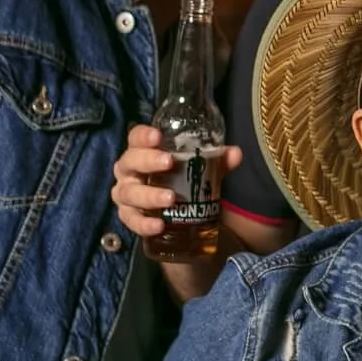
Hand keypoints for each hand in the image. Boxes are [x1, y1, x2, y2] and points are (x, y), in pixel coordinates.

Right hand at [111, 124, 242, 238]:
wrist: (176, 212)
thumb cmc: (183, 180)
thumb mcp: (202, 169)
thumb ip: (218, 162)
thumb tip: (235, 153)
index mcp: (143, 152)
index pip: (135, 137)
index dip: (143, 135)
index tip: (158, 136)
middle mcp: (130, 171)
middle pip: (130, 162)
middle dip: (148, 161)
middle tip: (169, 162)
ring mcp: (126, 194)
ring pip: (128, 193)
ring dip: (148, 195)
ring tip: (170, 198)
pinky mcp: (129, 217)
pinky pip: (132, 221)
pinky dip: (144, 224)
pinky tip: (158, 225)